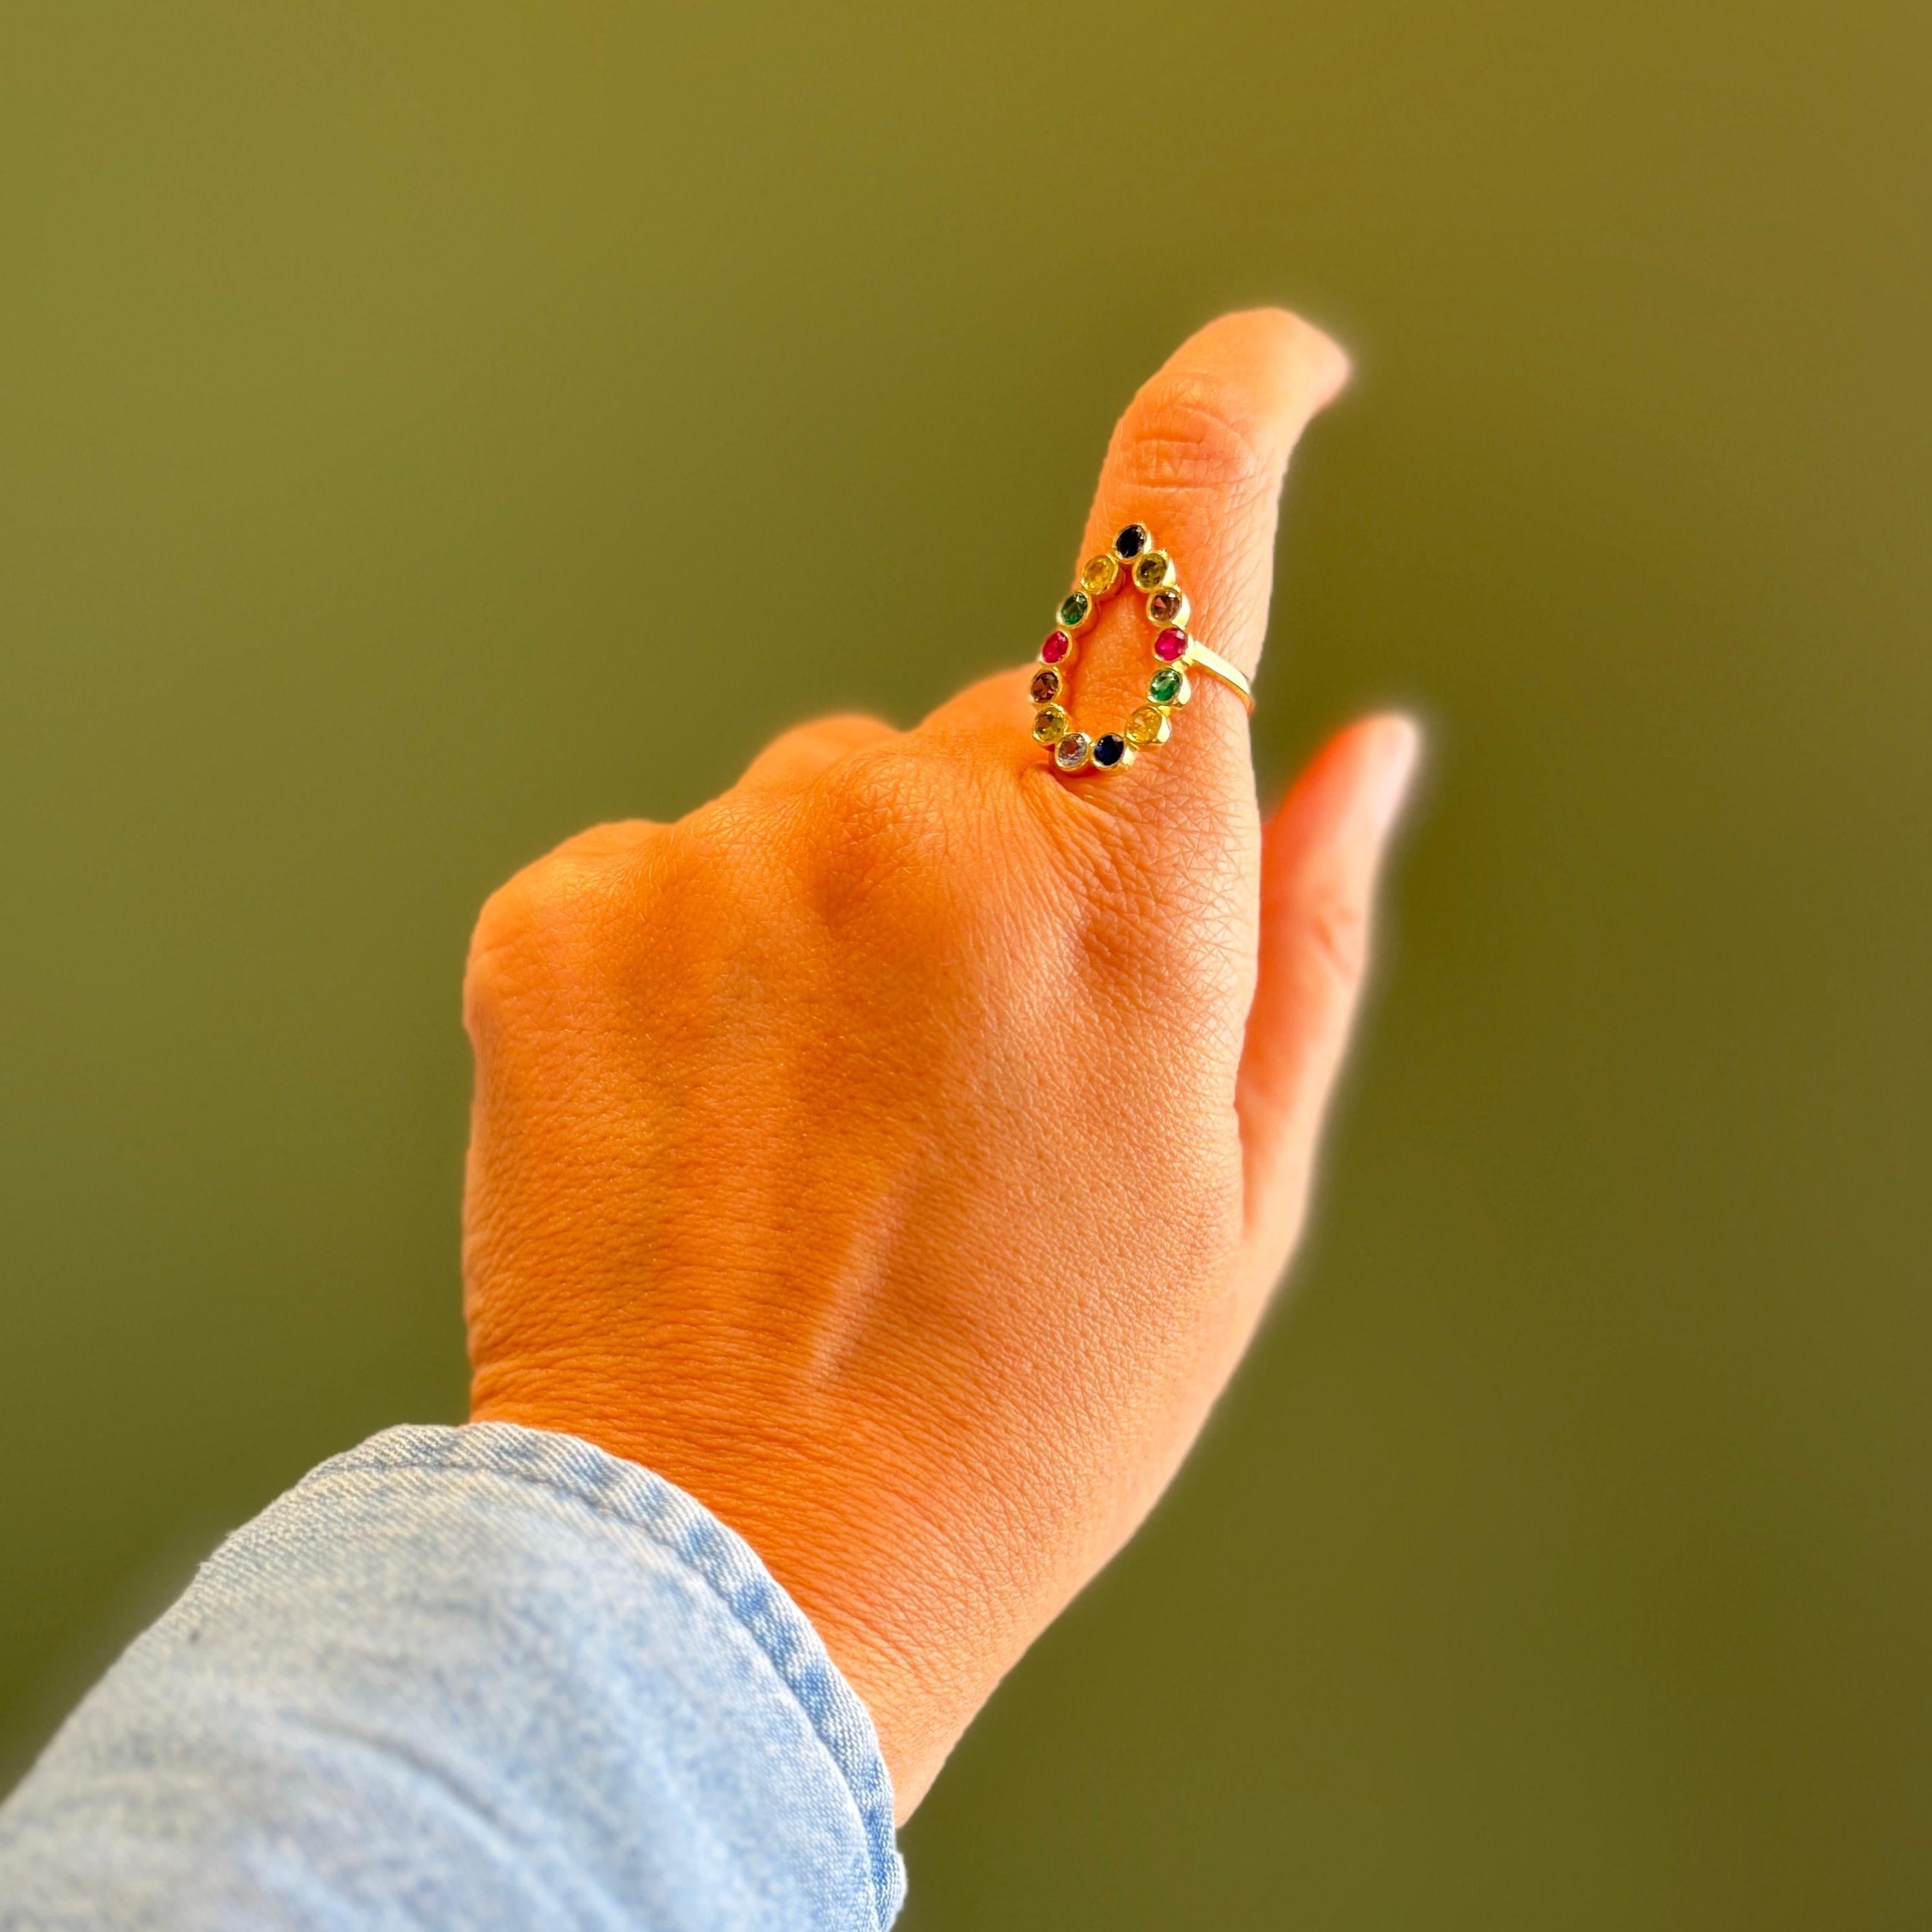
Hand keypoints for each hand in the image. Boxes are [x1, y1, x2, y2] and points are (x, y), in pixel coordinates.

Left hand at [460, 310, 1419, 1816]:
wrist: (734, 1568)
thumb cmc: (1026, 1402)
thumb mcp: (1235, 1187)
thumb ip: (1309, 929)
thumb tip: (1367, 743)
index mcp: (1121, 894)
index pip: (1180, 554)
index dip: (1235, 413)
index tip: (1280, 363)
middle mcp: (919, 831)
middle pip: (984, 732)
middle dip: (1009, 850)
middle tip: (987, 1069)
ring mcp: (724, 859)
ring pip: (824, 805)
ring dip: (850, 915)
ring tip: (838, 1127)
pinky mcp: (564, 908)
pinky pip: (675, 864)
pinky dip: (706, 957)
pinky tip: (716, 1119)